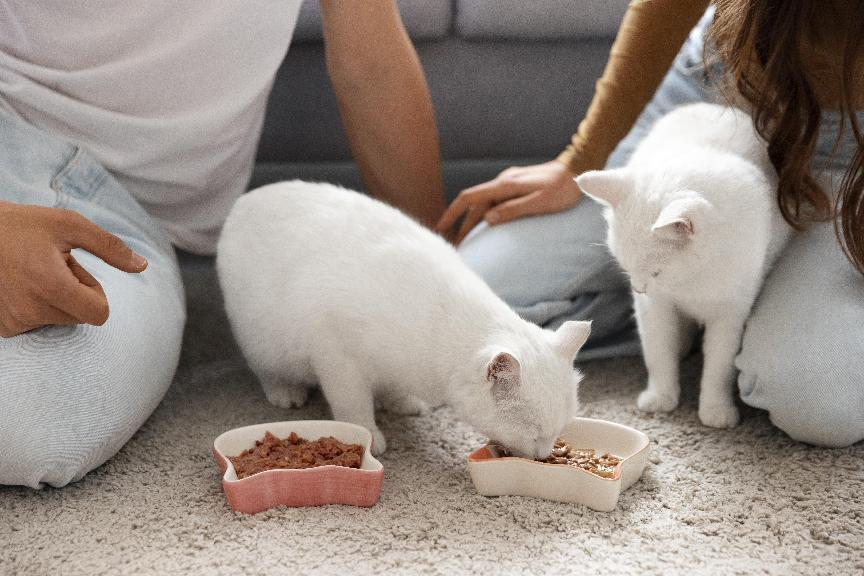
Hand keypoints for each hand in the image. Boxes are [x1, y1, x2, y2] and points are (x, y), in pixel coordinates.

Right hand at [0, 201, 147, 337]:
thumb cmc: (22, 225)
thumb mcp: (69, 225)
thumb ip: (110, 247)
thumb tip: (143, 266)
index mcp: (51, 286)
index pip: (99, 314)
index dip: (95, 293)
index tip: (75, 272)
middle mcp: (29, 310)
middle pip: (80, 317)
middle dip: (73, 293)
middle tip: (48, 266)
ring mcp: (12, 322)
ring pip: (57, 320)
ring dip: (53, 298)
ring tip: (30, 272)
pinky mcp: (1, 328)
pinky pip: (35, 324)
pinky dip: (33, 306)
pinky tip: (17, 284)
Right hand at [436, 161, 582, 244]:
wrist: (579, 168)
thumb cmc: (563, 189)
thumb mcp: (539, 202)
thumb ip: (513, 209)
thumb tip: (487, 219)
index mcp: (505, 185)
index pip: (469, 198)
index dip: (453, 213)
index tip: (441, 228)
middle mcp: (504, 182)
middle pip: (475, 204)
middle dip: (462, 224)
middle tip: (458, 246)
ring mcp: (510, 183)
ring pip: (485, 203)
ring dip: (475, 221)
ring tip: (470, 240)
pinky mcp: (518, 186)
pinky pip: (496, 201)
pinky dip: (487, 215)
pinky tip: (488, 226)